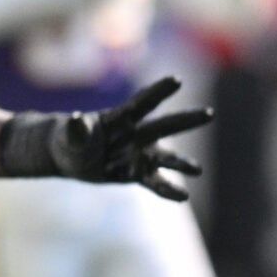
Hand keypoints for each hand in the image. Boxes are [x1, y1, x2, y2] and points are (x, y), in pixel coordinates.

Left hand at [37, 77, 214, 200]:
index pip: (142, 102)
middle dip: (186, 120)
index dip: (158, 91)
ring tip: (198, 170)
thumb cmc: (70, 139)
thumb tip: (77, 119)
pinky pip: (155, 183)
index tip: (177, 80)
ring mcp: (140, 154)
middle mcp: (137, 134)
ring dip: (181, 163)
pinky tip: (184, 196)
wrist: (73, 159)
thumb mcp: (68, 134)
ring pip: (165, 158)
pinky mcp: (138, 174)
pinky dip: (168, 190)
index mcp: (120, 117)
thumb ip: (76, 129)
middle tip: (209, 114)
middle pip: (165, 126)